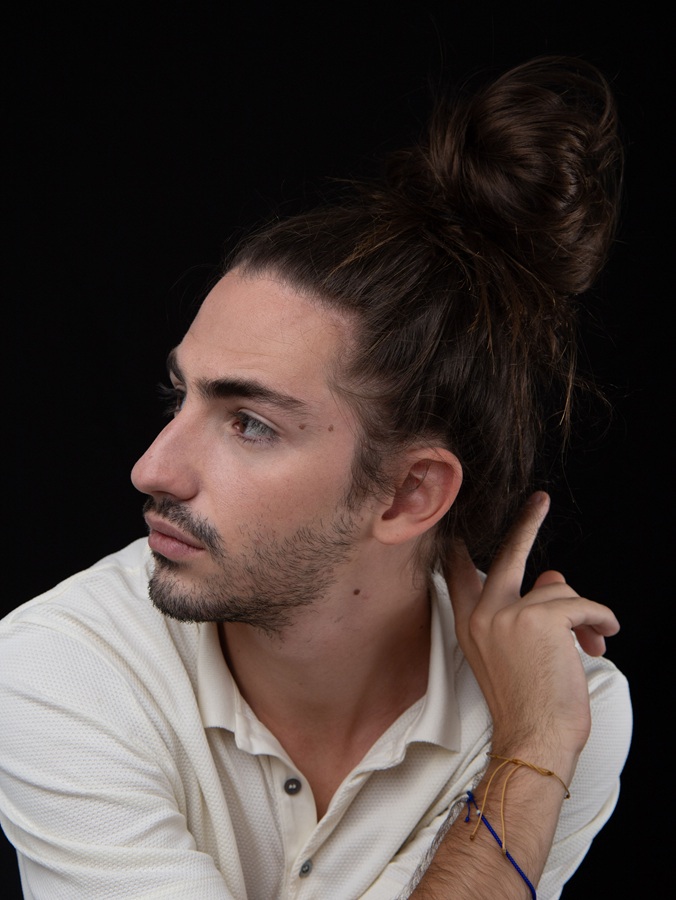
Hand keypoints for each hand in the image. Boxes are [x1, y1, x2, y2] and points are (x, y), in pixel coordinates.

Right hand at [445, 492, 619, 764]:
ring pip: (559, 590)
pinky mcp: (540, 618)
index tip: (456, 531)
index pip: (457, 576)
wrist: (533, 739)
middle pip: (509, 555)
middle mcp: (483, 615)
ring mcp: (508, 613)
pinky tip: (602, 640)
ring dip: (583, 615)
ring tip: (590, 643)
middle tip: (540, 500)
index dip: (460, 551)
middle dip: (527, 524)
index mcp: (470, 626)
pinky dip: (601, 620)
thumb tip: (551, 578)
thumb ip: (524, 612)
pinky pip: (583, 605)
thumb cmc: (527, 704)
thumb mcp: (511, 654)